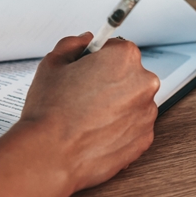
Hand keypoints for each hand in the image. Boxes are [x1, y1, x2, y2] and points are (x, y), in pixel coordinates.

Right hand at [0, 33, 159, 196]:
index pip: (117, 48)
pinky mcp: (144, 139)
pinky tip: (95, 132)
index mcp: (124, 58)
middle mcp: (143, 83)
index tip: (90, 68)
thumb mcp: (53, 63)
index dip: (99, 58)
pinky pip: (133, 127)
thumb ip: (73, 44)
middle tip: (82, 95)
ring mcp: (146, 113)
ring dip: (115, 106)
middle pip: (128, 75)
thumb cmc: (50, 112)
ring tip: (86, 117)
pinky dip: (118, 128)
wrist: (49, 156)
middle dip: (109, 82)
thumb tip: (85, 41)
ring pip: (132, 102)